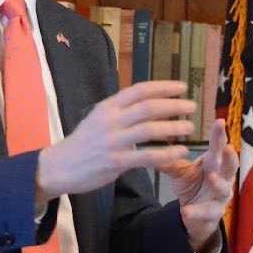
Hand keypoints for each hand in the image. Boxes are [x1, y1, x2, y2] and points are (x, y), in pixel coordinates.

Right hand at [36, 81, 195, 202]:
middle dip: (173, 105)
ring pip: (149, 129)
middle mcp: (110, 120)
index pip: (139, 90)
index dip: (163, 87)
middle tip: (192, 106)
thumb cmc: (83, 143)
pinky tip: (180, 152)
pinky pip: (146, 156)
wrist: (59, 167)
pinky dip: (166, 154)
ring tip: (190, 128)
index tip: (182, 86)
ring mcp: (112, 141)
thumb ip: (119, 111)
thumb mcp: (97, 118)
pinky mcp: (115, 162)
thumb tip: (146, 102)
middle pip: (148, 107)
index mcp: (107, 107)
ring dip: (173, 127)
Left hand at [158, 118, 237, 252]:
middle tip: (227, 147)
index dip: (220, 134)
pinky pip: (208, 212)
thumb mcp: (180, 171)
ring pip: (224, 189)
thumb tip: (149, 143)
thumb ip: (169, 159)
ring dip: (218, 183)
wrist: (194, 215)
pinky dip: (197, 212)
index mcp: (214, 163)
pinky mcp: (214, 213)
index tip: (220, 121)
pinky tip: (186, 211)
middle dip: (231, 157)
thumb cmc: (192, 186)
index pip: (218, 146)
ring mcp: (220, 196)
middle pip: (231, 166)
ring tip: (210, 176)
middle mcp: (222, 177)